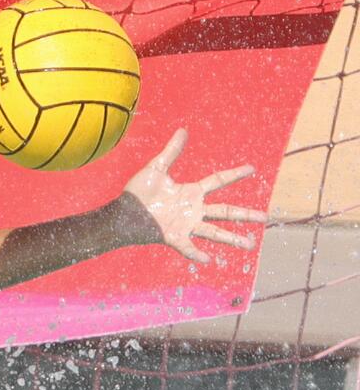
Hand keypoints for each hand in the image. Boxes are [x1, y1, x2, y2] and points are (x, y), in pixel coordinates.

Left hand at [124, 128, 266, 262]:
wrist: (124, 211)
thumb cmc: (138, 191)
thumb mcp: (156, 168)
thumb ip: (171, 152)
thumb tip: (182, 130)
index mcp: (191, 192)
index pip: (218, 181)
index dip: (234, 174)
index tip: (252, 168)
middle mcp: (193, 209)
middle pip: (225, 211)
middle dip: (246, 214)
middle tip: (265, 216)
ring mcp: (186, 225)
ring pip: (214, 232)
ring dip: (232, 238)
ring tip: (250, 244)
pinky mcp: (174, 237)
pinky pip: (187, 247)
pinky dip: (196, 253)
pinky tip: (208, 259)